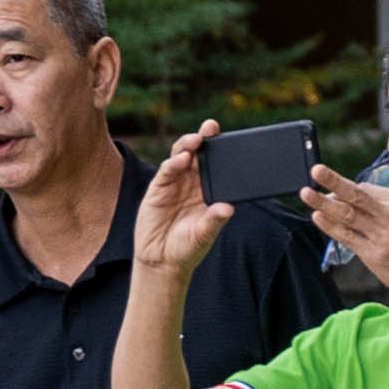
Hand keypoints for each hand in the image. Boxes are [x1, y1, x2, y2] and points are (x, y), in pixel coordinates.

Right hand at [135, 124, 238, 275]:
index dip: (221, 150)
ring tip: (196, 140)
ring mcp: (175, 183)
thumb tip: (229, 208)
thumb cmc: (187, 248)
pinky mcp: (158, 188)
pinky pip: (166, 171)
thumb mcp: (204, 235)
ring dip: (188, 146)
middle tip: (211, 127)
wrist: (161, 261)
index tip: (230, 138)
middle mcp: (192, 183)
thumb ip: (214, 221)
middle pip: (199, 154)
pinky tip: (181, 160)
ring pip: (181, 156)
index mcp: (208, 191)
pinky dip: (173, 163)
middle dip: (205, 138)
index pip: (216, 165)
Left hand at [302, 165, 388, 304]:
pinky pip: (347, 237)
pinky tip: (318, 217)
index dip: (345, 188)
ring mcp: (383, 236)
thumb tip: (350, 198)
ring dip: (324, 203)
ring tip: (306, 193)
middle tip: (316, 170)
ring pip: (348, 215)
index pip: (367, 189)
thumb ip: (385, 207)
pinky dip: (330, 226)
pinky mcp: (375, 255)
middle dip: (334, 181)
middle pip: (357, 195)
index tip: (329, 187)